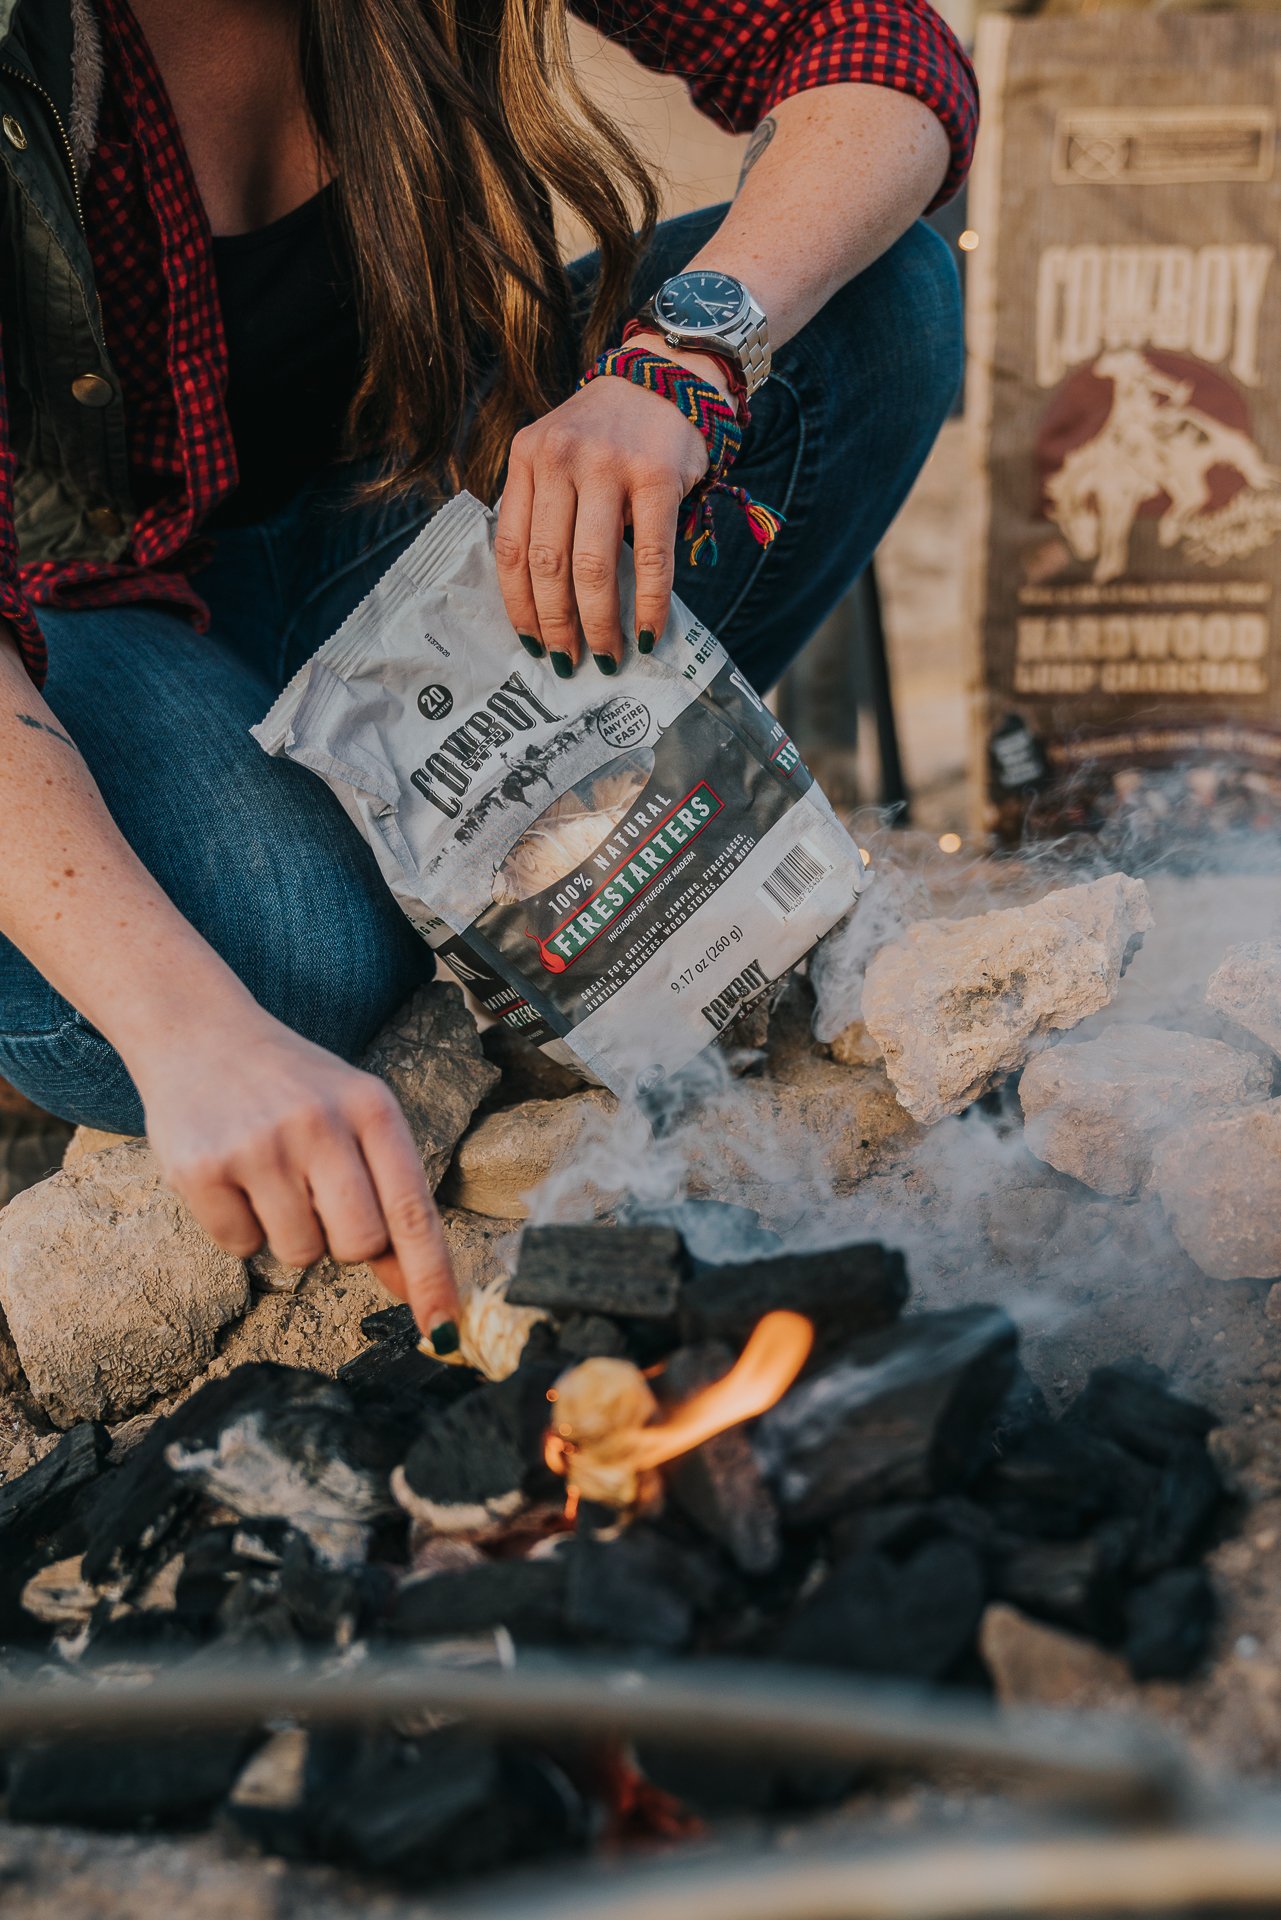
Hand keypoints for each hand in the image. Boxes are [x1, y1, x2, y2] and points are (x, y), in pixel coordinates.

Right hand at [133, 1007, 457, 1334]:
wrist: (197, 1030)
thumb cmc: (293, 1086)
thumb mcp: (354, 1115)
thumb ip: (389, 1191)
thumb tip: (417, 1285)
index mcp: (371, 1108)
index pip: (413, 1211)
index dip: (432, 1278)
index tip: (444, 1332)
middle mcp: (319, 1123)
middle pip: (358, 1244)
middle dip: (344, 1242)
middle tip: (317, 1197)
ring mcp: (258, 1145)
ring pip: (300, 1254)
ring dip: (289, 1234)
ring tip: (270, 1176)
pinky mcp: (201, 1168)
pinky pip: (240, 1247)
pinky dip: (239, 1227)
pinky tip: (232, 1178)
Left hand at [494, 337, 729, 672]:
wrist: (667, 375)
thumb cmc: (609, 432)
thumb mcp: (559, 454)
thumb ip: (544, 508)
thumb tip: (544, 600)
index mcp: (527, 457)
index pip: (510, 546)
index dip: (518, 604)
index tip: (529, 643)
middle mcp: (560, 458)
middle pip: (548, 563)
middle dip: (556, 624)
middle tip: (566, 661)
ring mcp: (608, 466)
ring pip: (592, 566)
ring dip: (598, 622)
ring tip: (604, 655)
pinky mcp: (656, 477)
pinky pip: (650, 556)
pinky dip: (650, 603)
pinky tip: (649, 632)